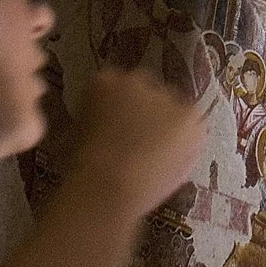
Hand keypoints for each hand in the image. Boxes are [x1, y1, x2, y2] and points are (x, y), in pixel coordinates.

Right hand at [66, 68, 206, 217]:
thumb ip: (93, 120)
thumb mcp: (74, 136)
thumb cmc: (80, 170)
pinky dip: (186, 143)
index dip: (119, 111)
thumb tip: (101, 127)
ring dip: (167, 127)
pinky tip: (171, 163)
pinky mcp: (188, 115)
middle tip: (139, 143)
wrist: (107, 188)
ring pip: (172, 109)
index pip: (117, 86)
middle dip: (145, 114)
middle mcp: (136, 78)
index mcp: (104, 81)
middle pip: (146, 92)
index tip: (116, 130)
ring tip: (157, 158)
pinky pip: (191, 128)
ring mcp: (165, 96)